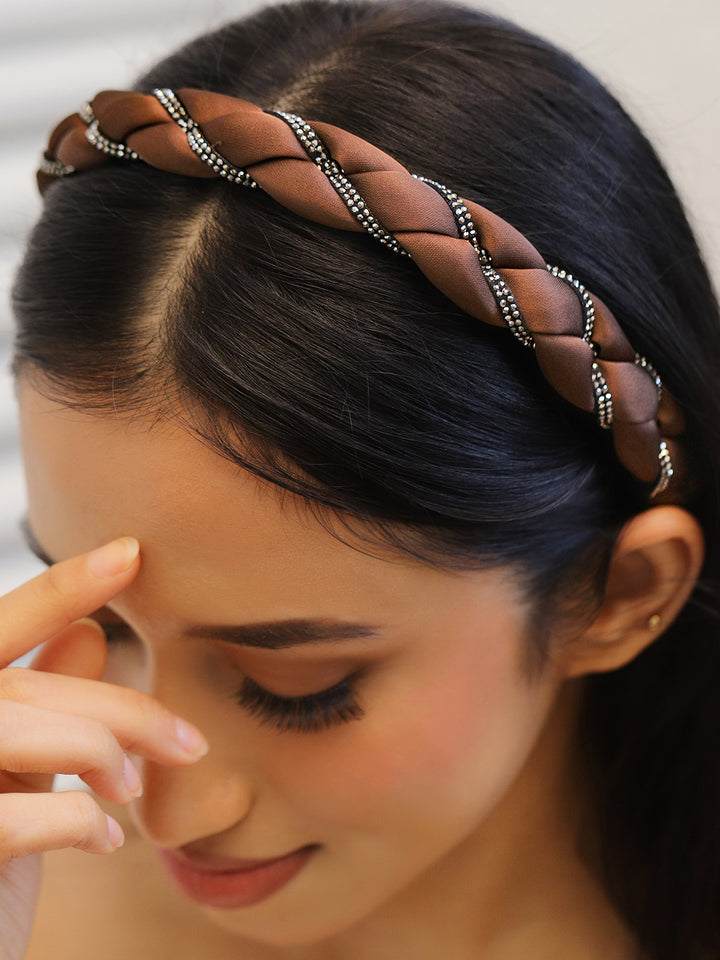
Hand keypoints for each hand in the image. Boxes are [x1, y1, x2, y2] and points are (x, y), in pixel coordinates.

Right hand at [0, 538, 208, 959]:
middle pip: (26, 684)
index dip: (62, 589)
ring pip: (18, 723)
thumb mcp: (18, 772)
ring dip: (98, 752)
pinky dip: (76, 819)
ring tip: (130, 791)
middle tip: (191, 743)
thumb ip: (42, 704)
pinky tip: (102, 839)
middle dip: (121, 709)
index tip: (133, 552)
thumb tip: (90, 634)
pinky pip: (14, 812)